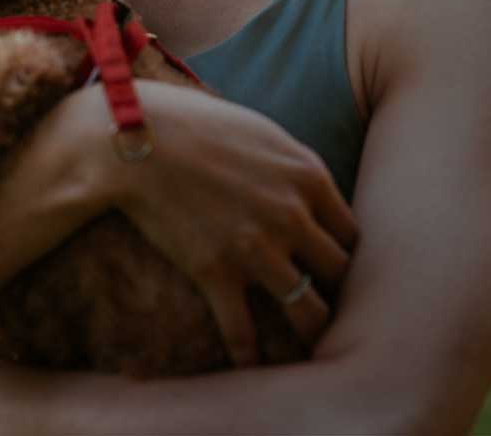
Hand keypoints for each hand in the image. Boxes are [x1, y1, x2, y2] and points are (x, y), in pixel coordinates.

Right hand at [105, 80, 358, 366]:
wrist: (138, 138)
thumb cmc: (197, 126)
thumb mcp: (261, 133)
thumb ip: (293, 166)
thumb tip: (309, 190)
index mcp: (308, 176)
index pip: (352, 234)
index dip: (345, 255)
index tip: (331, 270)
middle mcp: (292, 215)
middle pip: (340, 274)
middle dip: (336, 293)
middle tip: (327, 308)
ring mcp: (257, 248)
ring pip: (308, 312)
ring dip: (309, 333)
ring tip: (307, 351)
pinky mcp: (217, 273)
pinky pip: (244, 334)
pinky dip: (248, 356)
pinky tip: (248, 366)